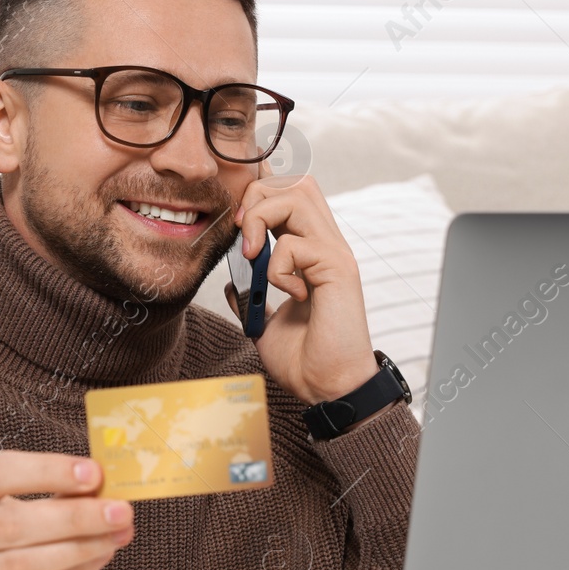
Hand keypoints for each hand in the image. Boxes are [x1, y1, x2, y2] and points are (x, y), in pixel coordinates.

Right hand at [0, 451, 133, 569]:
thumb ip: (43, 492)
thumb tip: (101, 486)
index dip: (46, 471)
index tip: (93, 474)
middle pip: (10, 523)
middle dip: (74, 516)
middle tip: (119, 511)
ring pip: (22, 563)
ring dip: (79, 548)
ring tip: (114, 536)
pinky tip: (96, 558)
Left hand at [227, 164, 378, 405]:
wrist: (327, 387)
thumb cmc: (304, 358)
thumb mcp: (264, 321)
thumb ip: (249, 295)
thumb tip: (230, 280)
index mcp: (312, 251)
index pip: (292, 193)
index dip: (261, 195)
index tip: (239, 229)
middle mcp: (327, 245)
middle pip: (298, 181)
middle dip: (260, 197)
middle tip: (244, 237)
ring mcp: (336, 254)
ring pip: (299, 195)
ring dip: (263, 219)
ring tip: (254, 257)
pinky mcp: (339, 270)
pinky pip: (296, 245)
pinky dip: (276, 267)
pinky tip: (287, 295)